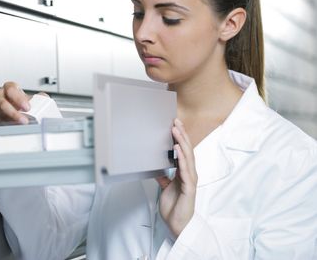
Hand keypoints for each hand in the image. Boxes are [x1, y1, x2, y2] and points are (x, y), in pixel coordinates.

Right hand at [0, 82, 48, 124]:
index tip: (27, 107)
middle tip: (24, 121)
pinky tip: (13, 127)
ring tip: (20, 126)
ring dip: (10, 121)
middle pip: (2, 103)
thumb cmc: (26, 104)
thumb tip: (45, 102)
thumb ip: (40, 98)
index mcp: (9, 87)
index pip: (10, 89)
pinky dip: (5, 125)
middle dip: (14, 113)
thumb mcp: (36, 99)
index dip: (18, 98)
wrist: (20, 112)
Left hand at [155, 118, 197, 236]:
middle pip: (187, 150)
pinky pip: (185, 170)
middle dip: (181, 134)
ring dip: (181, 142)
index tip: (174, 124)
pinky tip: (177, 148)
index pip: (183, 151)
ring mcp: (190, 180)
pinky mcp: (189, 188)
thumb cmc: (174, 207)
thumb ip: (163, 176)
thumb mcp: (165, 188)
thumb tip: (155, 167)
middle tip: (175, 120)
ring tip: (175, 129)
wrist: (177, 225)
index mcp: (184, 172)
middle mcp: (189, 174)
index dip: (180, 137)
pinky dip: (181, 158)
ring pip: (187, 156)